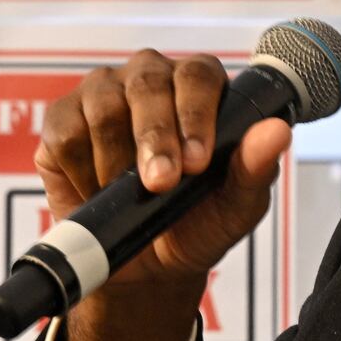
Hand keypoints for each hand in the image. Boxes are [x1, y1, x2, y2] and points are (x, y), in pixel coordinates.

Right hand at [34, 49, 291, 340]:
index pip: (199, 75)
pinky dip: (82, 170)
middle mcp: (152, 77)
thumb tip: (277, 132)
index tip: (197, 161)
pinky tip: (99, 191)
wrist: (147, 266)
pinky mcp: (63, 120)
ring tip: (132, 193)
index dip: (195, 114)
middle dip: (155, 137)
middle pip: (148, 83)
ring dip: (117, 159)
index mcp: (201, 84)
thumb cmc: (197, 222)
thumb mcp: (236, 206)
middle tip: (161, 184)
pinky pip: (65, 133)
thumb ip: (255, 168)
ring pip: (103, 106)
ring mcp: (103, 94)